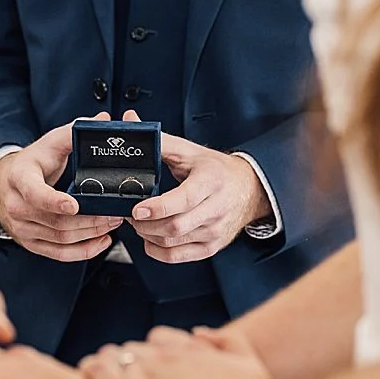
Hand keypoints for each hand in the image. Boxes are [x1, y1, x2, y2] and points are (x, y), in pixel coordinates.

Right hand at [0, 119, 122, 259]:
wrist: (4, 184)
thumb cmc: (32, 163)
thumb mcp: (49, 143)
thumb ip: (74, 132)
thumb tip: (102, 119)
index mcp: (19, 177)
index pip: (35, 193)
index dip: (54, 200)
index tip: (74, 203)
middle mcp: (17, 206)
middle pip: (56, 221)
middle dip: (90, 219)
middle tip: (113, 213)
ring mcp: (22, 228)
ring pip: (61, 239)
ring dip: (91, 234)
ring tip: (112, 223)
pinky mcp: (31, 243)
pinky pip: (59, 254)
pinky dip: (83, 251)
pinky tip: (101, 241)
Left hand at [130, 138, 269, 263]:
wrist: (249, 189)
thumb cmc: (216, 169)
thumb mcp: (190, 151)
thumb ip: (160, 142)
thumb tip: (132, 122)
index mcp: (211, 181)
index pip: (184, 200)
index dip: (158, 207)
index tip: (137, 208)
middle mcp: (216, 209)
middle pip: (175, 226)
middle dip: (145, 223)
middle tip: (130, 213)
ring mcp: (215, 231)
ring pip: (173, 243)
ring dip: (148, 236)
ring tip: (139, 222)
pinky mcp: (211, 247)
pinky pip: (178, 256)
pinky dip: (157, 251)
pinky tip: (150, 238)